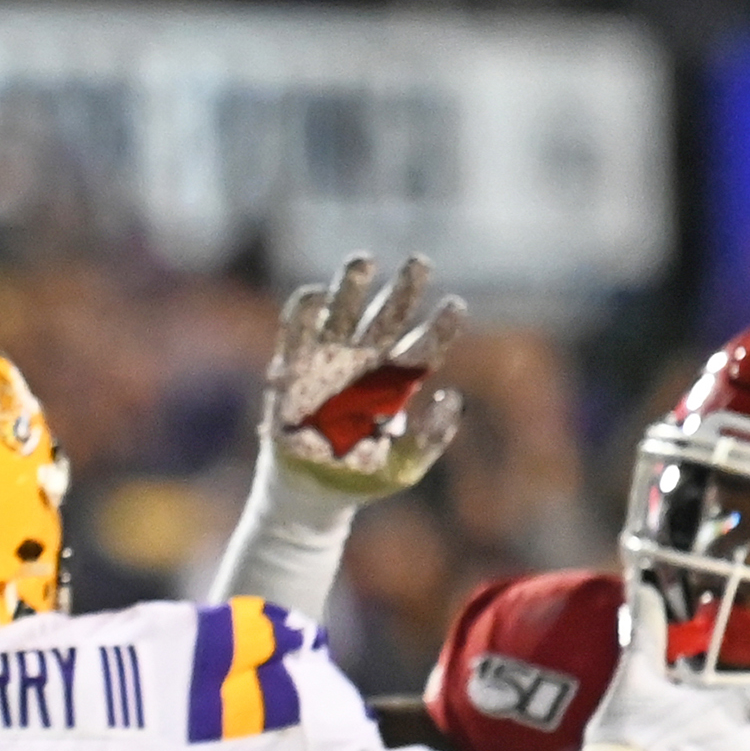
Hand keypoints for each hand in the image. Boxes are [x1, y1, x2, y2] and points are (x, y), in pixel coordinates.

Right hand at [264, 256, 464, 499]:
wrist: (312, 490)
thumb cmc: (362, 476)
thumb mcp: (406, 465)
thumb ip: (432, 437)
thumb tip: (451, 396)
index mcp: (398, 382)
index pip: (424, 346)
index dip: (440, 327)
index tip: (454, 306)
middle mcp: (366, 362)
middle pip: (388, 316)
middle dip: (403, 289)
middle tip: (419, 262)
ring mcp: (330, 361)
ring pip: (343, 313)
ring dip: (351, 286)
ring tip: (363, 260)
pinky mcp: (294, 368)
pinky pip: (298, 332)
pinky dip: (304, 312)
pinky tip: (317, 295)